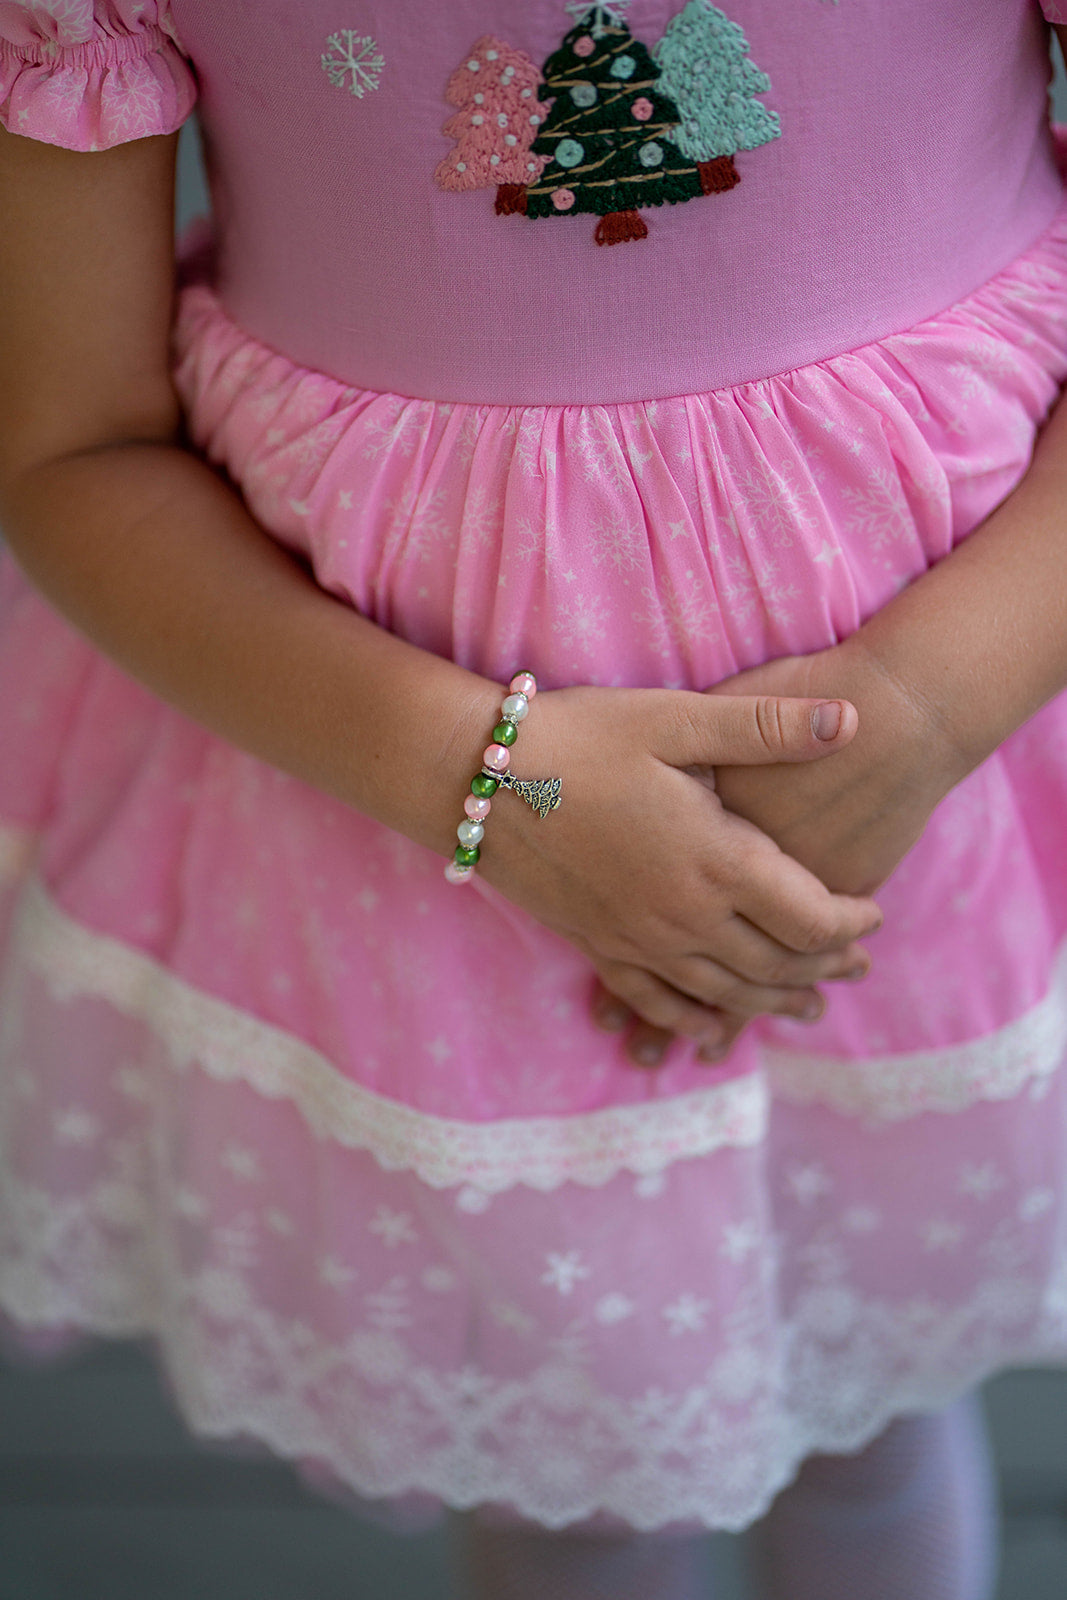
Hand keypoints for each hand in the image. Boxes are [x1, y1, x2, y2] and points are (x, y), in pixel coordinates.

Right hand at [588, 636, 963, 1063]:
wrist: (476, 778)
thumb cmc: (578, 737)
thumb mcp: (675, 718)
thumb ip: (765, 726)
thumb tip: (853, 721)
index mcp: (715, 860)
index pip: (811, 918)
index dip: (852, 924)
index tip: (874, 915)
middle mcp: (683, 916)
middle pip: (775, 964)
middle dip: (825, 967)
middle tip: (858, 966)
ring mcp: (637, 939)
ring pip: (725, 991)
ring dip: (774, 1001)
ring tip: (809, 1005)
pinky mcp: (598, 945)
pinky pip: (659, 1000)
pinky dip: (695, 1019)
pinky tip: (711, 1030)